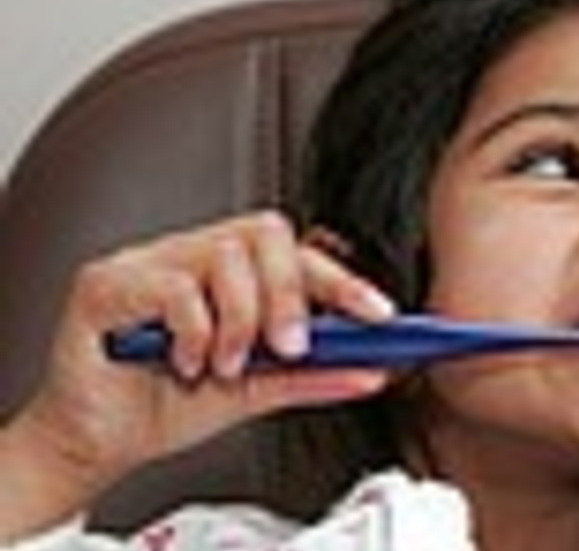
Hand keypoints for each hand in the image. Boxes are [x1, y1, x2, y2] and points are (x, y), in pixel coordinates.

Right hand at [0, 211, 395, 536]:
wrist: (100, 442)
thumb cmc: (168, 405)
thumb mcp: (256, 392)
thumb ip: (311, 376)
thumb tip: (372, 371)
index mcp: (234, 275)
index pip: (299, 254)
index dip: (343, 281)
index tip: (379, 314)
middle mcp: (193, 256)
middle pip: (267, 234)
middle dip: (291, 295)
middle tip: (291, 347)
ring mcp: (149, 261)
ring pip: (224, 255)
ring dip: (240, 320)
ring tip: (227, 363)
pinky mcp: (107, 282)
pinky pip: (172, 286)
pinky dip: (194, 331)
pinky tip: (187, 362)